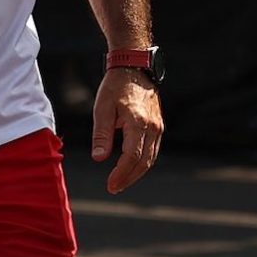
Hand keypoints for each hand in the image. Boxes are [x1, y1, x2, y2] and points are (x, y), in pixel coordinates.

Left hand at [91, 68, 164, 194]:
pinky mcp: (158, 126)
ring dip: (136, 173)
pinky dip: (142, 162)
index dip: (121, 174)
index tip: (110, 184)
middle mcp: (152, 127)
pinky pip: (153, 150)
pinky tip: (130, 168)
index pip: (132, 156)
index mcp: (138, 122)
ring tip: (120, 182)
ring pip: (150, 158)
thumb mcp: (102, 108)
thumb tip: (99, 158)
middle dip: (129, 178)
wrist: (134, 68)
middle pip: (144, 162)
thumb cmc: (115, 86)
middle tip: (113, 188)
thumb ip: (102, 134)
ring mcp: (158, 127)